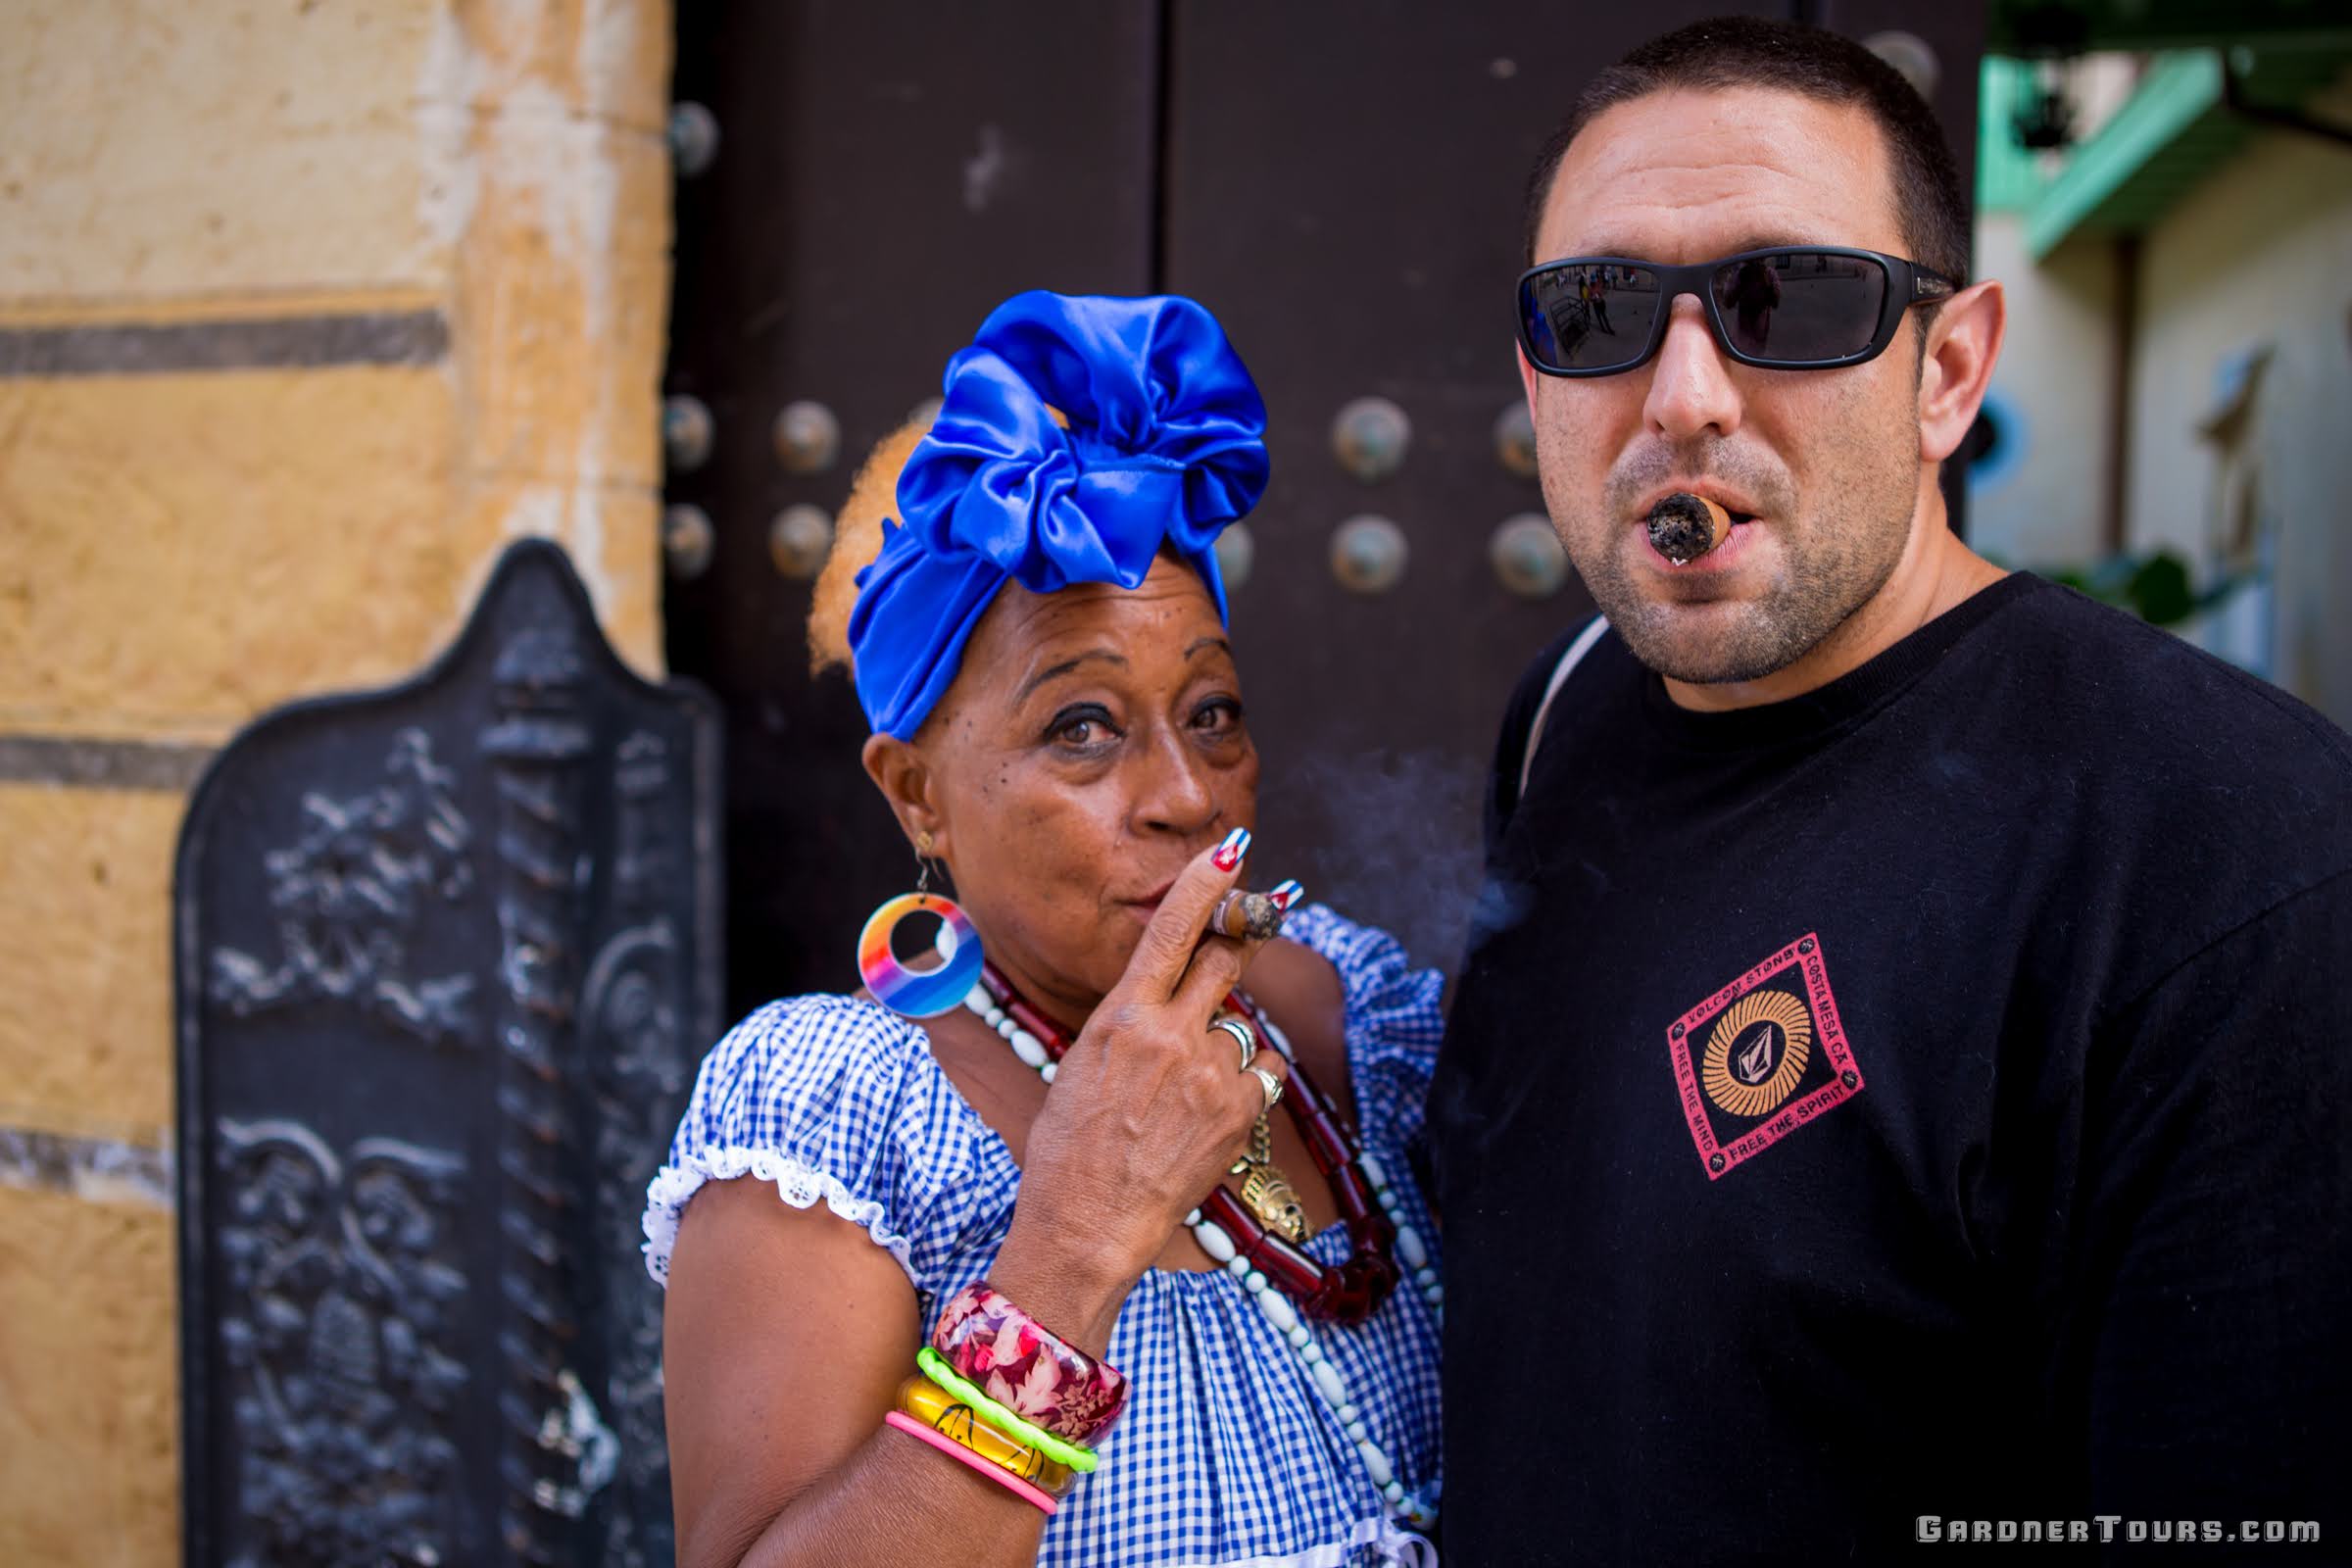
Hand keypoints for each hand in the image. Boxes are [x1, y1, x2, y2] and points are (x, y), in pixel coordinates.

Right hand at [992, 832, 1288, 1352]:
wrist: (1087, 1223)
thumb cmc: (1069, 1150)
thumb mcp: (1082, 1066)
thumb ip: (1129, 1023)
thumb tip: (1162, 996)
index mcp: (1122, 1018)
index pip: (1172, 930)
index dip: (1207, 883)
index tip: (1233, 849)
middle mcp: (1170, 1036)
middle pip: (1227, 963)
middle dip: (1237, 951)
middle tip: (1239, 952)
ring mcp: (1210, 1074)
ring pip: (1242, 1028)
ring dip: (1225, 1046)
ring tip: (1187, 1095)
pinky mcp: (1240, 1112)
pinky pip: (1265, 1072)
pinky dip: (1248, 1084)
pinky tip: (1213, 1113)